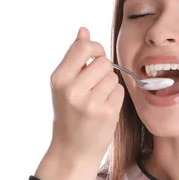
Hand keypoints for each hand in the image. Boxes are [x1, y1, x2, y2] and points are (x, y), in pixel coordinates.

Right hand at [48, 27, 124, 162]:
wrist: (73, 150)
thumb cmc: (70, 114)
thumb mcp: (65, 85)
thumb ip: (75, 57)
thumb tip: (84, 30)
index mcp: (59, 79)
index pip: (84, 47)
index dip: (95, 49)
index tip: (95, 58)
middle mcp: (72, 90)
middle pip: (103, 62)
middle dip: (103, 71)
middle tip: (95, 87)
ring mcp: (89, 102)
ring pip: (113, 77)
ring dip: (109, 86)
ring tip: (98, 100)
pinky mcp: (106, 113)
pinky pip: (119, 91)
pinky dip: (115, 98)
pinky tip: (104, 109)